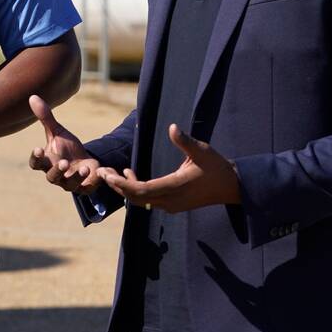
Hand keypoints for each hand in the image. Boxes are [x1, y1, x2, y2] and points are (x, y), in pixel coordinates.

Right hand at [27, 95, 100, 194]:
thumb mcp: (58, 131)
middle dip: (57, 171)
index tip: (38, 149)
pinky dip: (92, 182)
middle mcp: (56, 175)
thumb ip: (46, 117)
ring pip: (69, 185)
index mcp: (47, 162)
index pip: (36, 164)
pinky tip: (99, 171)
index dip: (35, 158)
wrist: (85, 159)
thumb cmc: (66, 147)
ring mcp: (70, 183)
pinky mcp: (84, 187)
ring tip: (83, 168)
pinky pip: (87, 188)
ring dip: (76, 177)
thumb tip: (33, 96)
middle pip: (52, 177)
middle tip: (64, 162)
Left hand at [99, 124, 240, 212]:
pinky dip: (135, 189)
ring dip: (124, 188)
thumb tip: (172, 127)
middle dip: (117, 186)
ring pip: (140, 200)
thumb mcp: (202, 151)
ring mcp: (171, 205)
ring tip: (109, 173)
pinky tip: (128, 174)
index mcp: (175, 187)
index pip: (142, 190)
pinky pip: (148, 200)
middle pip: (136, 198)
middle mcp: (170, 200)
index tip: (109, 176)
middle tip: (101, 172)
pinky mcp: (172, 204)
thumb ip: (185, 141)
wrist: (231, 186)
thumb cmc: (216, 167)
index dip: (123, 185)